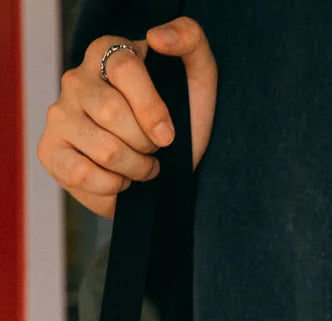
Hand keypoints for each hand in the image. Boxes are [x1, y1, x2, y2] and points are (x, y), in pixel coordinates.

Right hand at [37, 18, 217, 218]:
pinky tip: (121, 180)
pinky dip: (113, 188)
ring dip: (136, 169)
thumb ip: (189, 39)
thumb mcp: (197, 77)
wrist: (166, 164)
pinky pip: (82, 175)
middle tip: (154, 151)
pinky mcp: (50, 151)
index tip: (168, 136)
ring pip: (103, 150)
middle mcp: (76, 79)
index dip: (151, 107)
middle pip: (112, 113)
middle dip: (146, 144)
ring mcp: (59, 115)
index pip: (123, 68)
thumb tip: (156, 38)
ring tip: (142, 167)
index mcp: (108, 52)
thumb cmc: (180, 117)